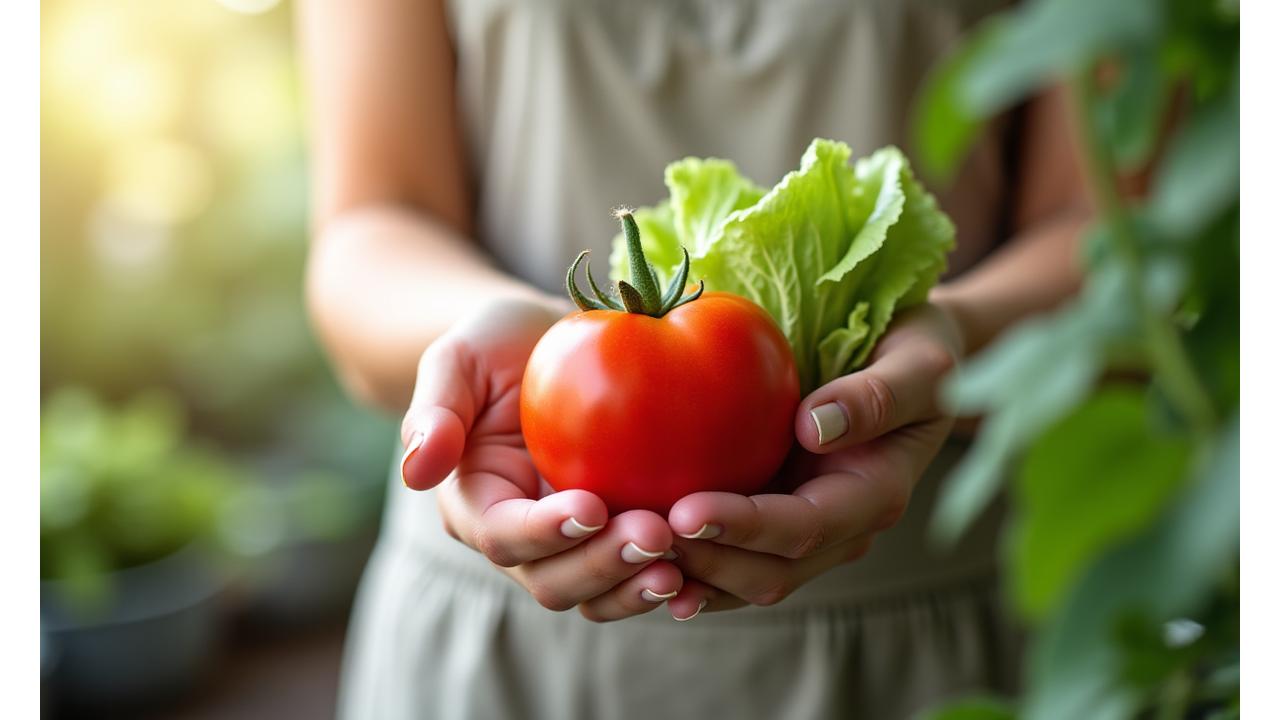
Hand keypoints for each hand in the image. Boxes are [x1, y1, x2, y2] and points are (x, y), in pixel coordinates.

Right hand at [400, 299, 680, 621]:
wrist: (548, 344)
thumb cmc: (496, 343)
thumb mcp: (457, 357)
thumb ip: (436, 410)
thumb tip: (414, 471)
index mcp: (475, 504)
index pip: (502, 537)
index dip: (544, 532)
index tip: (590, 506)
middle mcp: (522, 539)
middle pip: (553, 580)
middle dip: (602, 566)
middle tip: (657, 533)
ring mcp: (573, 544)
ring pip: (598, 592)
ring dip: (636, 586)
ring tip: (683, 565)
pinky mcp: (618, 536)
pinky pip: (638, 574)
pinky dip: (669, 578)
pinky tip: (708, 567)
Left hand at [661, 303, 963, 619]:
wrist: (915, 365)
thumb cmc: (918, 351)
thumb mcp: (918, 363)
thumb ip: (877, 396)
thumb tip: (815, 426)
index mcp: (875, 495)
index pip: (803, 526)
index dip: (744, 526)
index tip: (685, 511)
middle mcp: (842, 528)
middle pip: (771, 571)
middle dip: (706, 562)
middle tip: (639, 537)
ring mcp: (810, 532)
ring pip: (748, 579)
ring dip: (692, 576)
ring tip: (629, 557)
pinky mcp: (779, 518)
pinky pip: (734, 558)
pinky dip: (691, 567)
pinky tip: (639, 561)